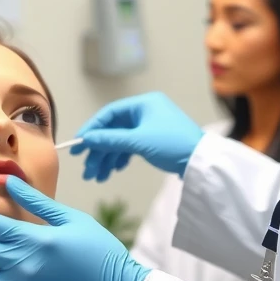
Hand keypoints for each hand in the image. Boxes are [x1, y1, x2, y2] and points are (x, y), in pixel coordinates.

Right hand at [71, 92, 203, 179]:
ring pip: (121, 141)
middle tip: (86, 170)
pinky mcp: (155, 140)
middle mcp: (146, 111)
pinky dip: (121, 158)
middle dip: (99, 151)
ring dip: (108, 158)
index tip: (78, 146)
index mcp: (144, 103)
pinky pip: (131, 147)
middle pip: (114, 130)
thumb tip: (86, 139)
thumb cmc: (172, 144)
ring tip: (97, 177)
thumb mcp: (138, 142)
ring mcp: (151, 126)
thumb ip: (110, 140)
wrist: (201, 162)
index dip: (92, 129)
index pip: (109, 113)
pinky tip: (114, 170)